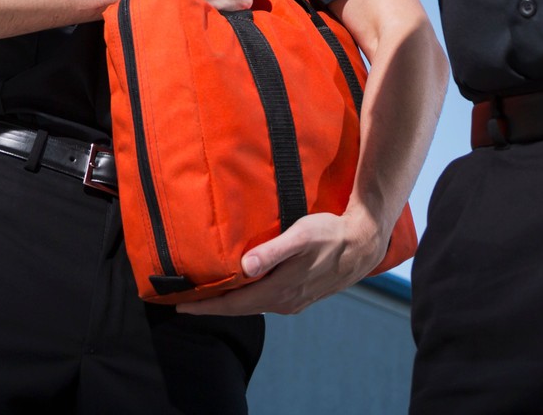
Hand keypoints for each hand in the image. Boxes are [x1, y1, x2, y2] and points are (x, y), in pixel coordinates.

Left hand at [178, 208, 385, 315]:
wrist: (363, 244)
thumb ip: (272, 251)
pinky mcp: (301, 296)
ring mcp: (294, 302)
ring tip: (209, 294)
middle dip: (212, 306)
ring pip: (253, 305)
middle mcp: (284, 302)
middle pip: (240, 308)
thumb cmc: (330, 234)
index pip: (233, 305)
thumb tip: (245, 267)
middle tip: (185, 301)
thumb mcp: (300, 236)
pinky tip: (243, 287)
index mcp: (279, 291)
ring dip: (230, 301)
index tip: (179, 306)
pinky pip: (266, 301)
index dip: (205, 307)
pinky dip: (248, 298)